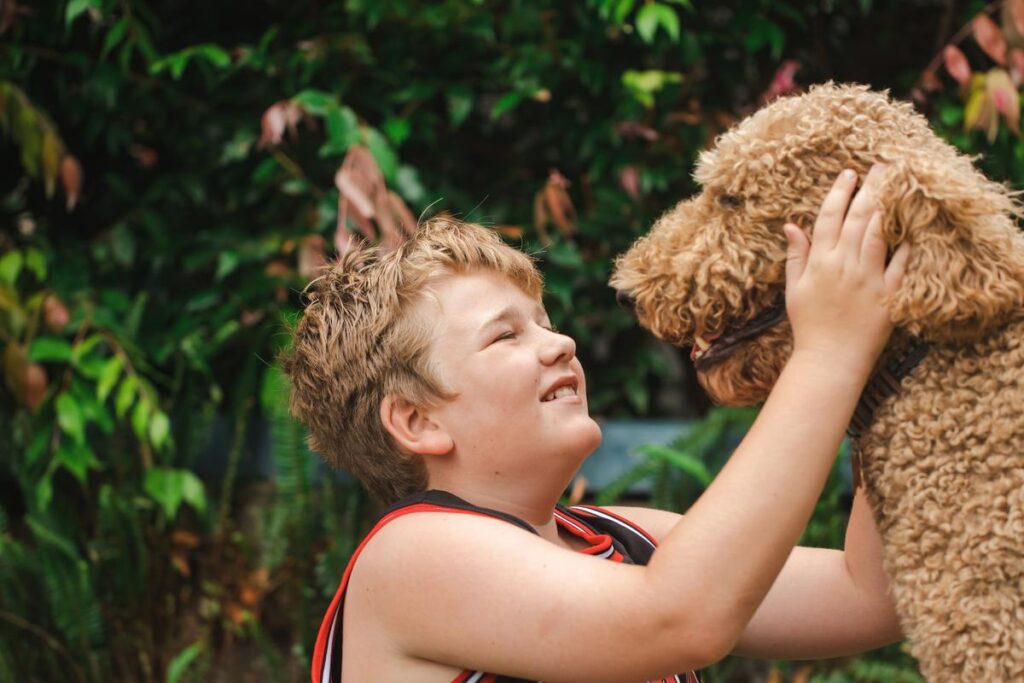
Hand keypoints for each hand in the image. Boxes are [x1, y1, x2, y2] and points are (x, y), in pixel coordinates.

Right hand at [784, 165, 910, 378]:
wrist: (829, 359)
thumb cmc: (809, 325)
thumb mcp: (795, 289)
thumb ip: (796, 255)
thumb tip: (792, 225)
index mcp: (821, 262)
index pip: (830, 217)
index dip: (839, 192)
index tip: (849, 173)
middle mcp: (844, 265)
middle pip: (859, 217)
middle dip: (871, 188)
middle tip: (883, 165)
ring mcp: (868, 278)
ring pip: (879, 233)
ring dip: (889, 205)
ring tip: (898, 183)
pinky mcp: (889, 294)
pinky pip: (902, 263)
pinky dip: (908, 243)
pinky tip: (915, 224)